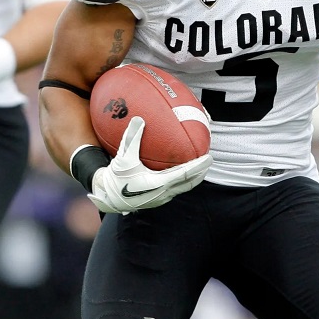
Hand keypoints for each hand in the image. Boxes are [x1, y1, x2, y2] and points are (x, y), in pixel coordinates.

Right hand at [89, 116, 211, 213]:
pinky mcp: (158, 200)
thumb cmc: (116, 177)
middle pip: (189, 183)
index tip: (209, 157)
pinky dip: (183, 180)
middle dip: (201, 172)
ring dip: (194, 178)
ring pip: (183, 188)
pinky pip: (176, 189)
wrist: (109, 198)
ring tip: (201, 166)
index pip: (184, 174)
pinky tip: (182, 172)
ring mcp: (162, 198)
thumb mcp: (123, 157)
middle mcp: (163, 193)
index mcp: (158, 183)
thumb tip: (139, 118)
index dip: (198, 166)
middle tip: (210, 159)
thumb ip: (131, 138)